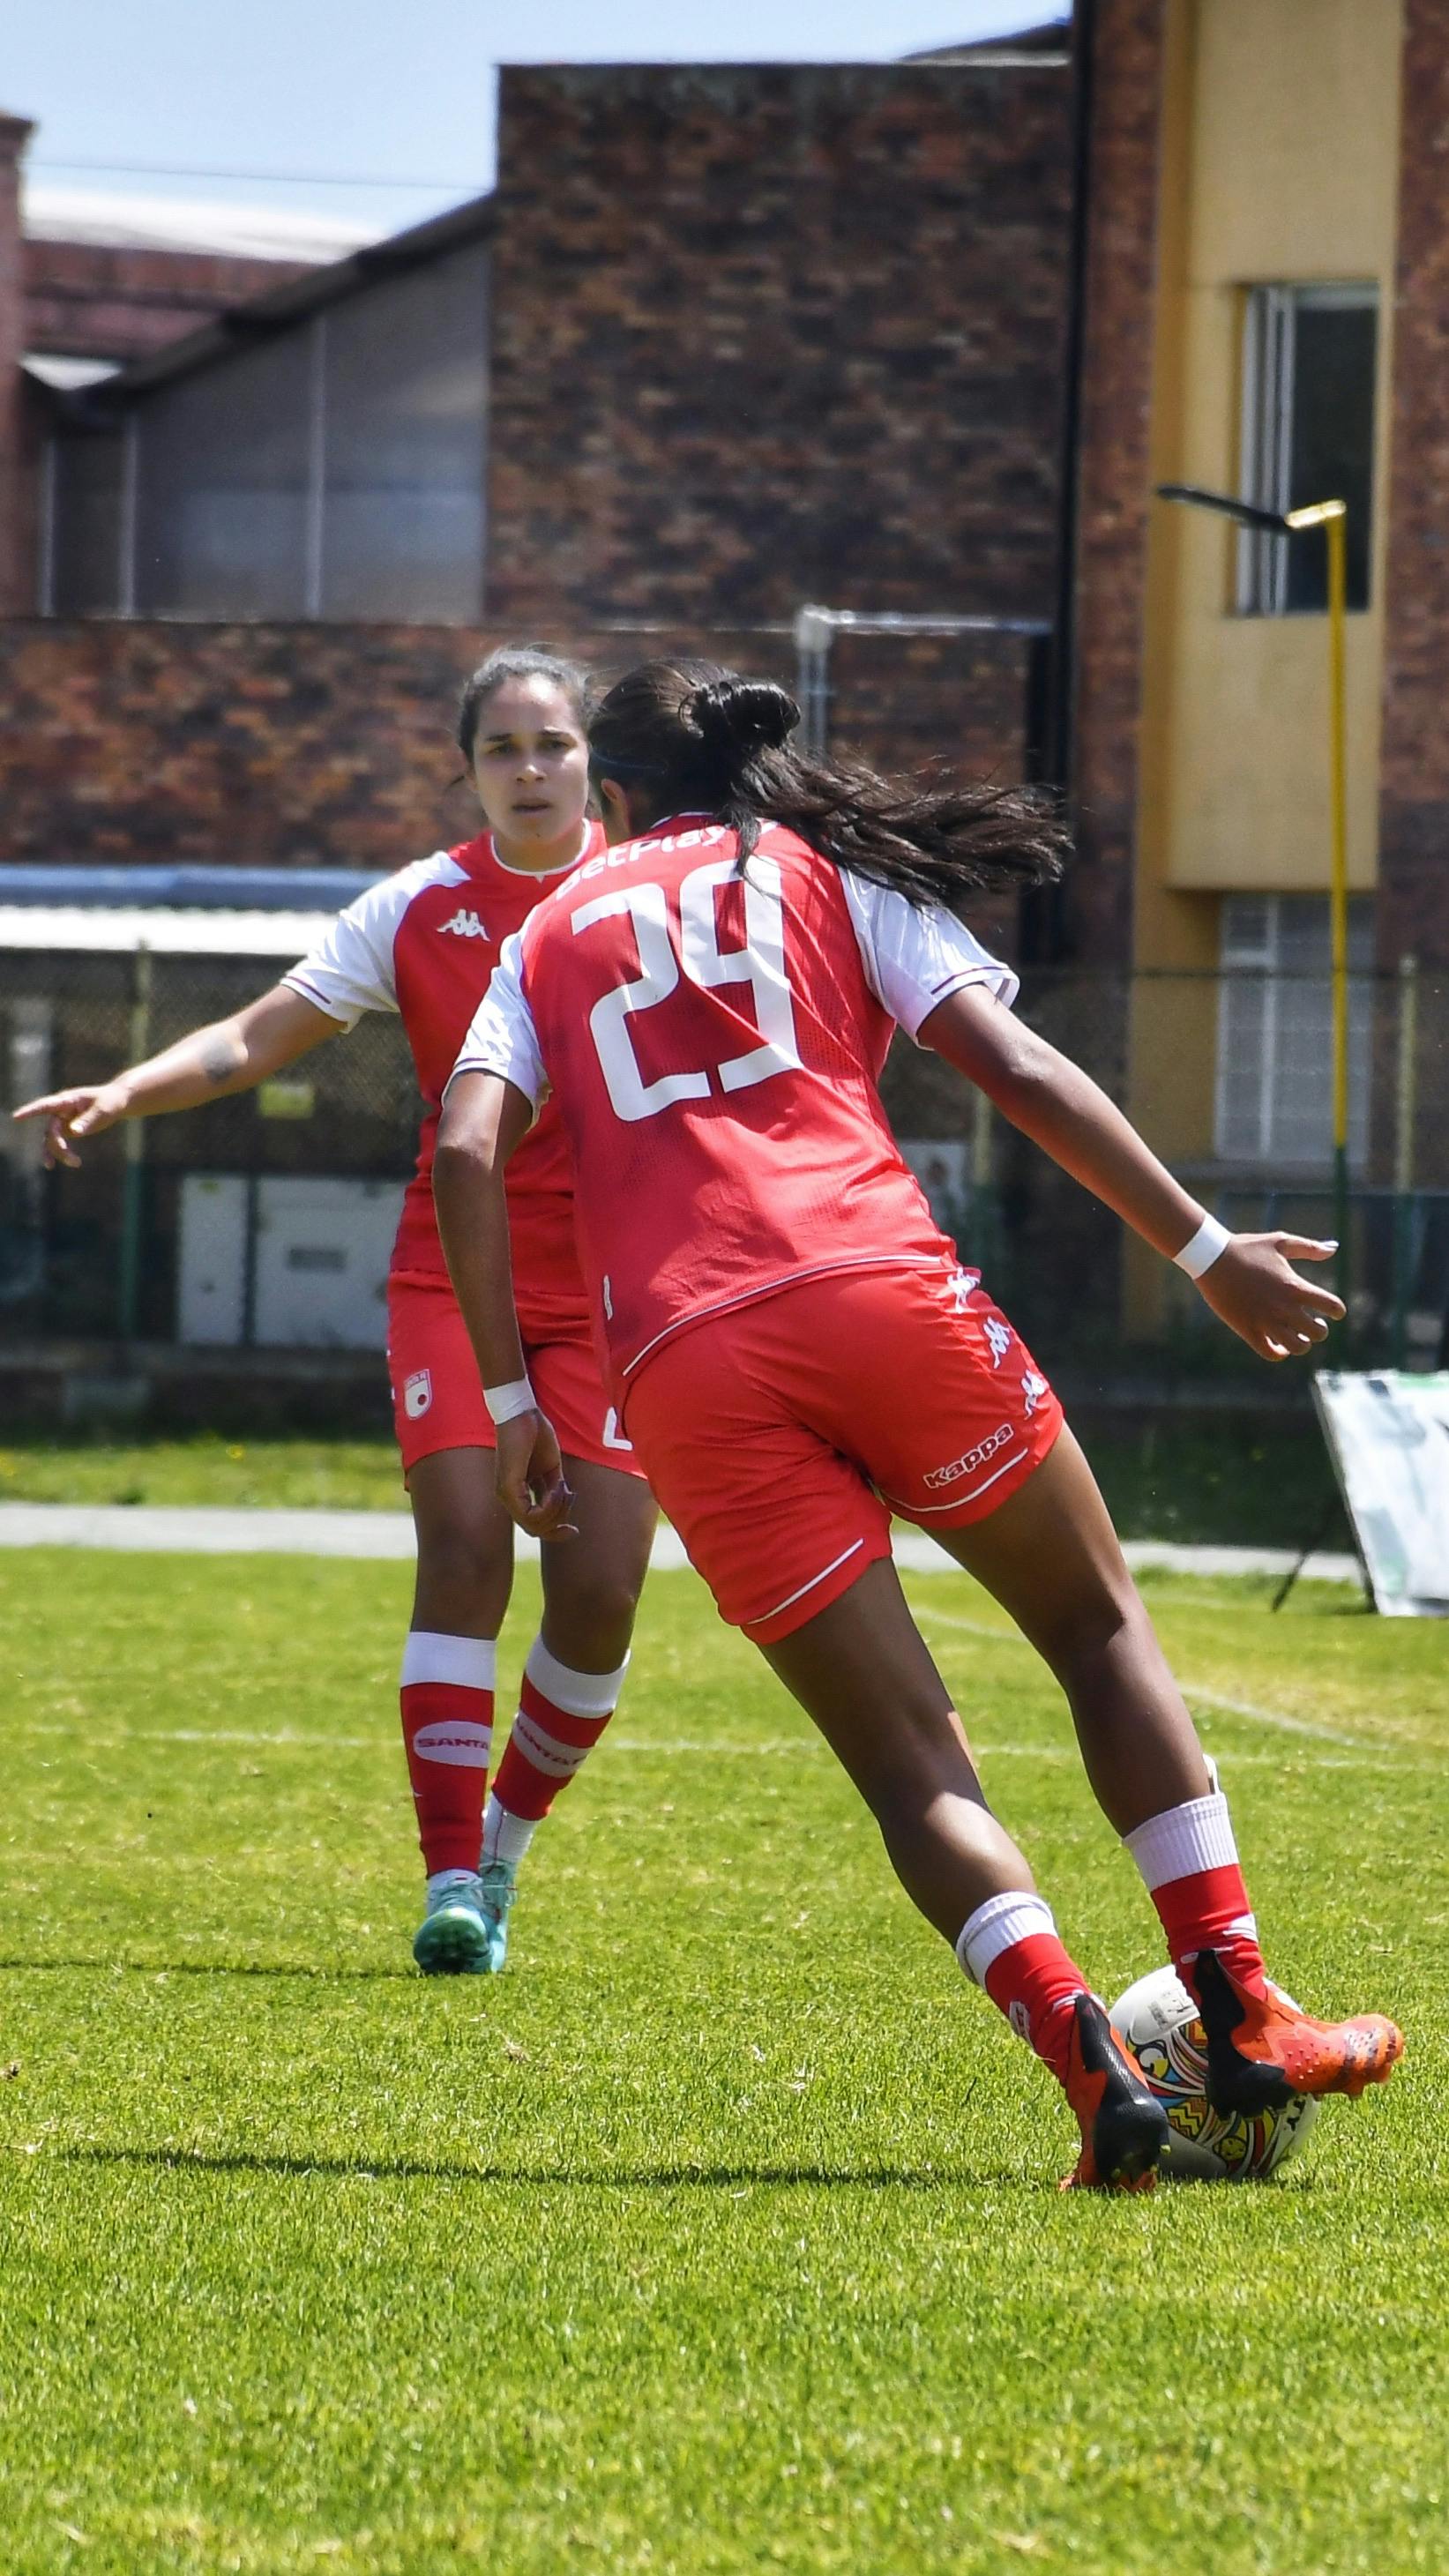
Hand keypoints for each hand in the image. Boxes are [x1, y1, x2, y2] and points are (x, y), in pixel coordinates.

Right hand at [10, 1082, 130, 1167]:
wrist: (116, 1102)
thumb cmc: (110, 1102)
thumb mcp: (103, 1110)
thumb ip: (89, 1120)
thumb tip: (74, 1132)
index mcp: (68, 1100)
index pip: (46, 1105)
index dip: (31, 1111)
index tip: (16, 1117)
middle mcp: (60, 1110)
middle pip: (51, 1130)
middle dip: (59, 1146)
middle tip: (75, 1161)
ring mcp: (61, 1120)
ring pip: (52, 1140)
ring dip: (61, 1153)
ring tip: (77, 1163)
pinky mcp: (65, 1130)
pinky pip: (55, 1143)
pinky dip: (55, 1154)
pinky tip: (50, 1166)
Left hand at [494, 1409, 577, 1538]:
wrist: (522, 1413)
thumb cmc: (534, 1434)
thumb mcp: (550, 1467)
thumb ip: (553, 1488)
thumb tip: (563, 1505)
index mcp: (517, 1494)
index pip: (534, 1525)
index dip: (555, 1532)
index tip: (575, 1530)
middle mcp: (508, 1498)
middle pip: (535, 1530)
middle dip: (559, 1526)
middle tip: (572, 1505)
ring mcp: (506, 1494)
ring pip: (533, 1525)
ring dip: (557, 1511)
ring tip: (564, 1488)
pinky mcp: (508, 1487)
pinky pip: (530, 1513)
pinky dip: (549, 1505)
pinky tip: (557, 1487)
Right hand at [1195, 1233, 1345, 1360]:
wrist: (1211, 1257)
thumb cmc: (1247, 1247)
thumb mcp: (1280, 1242)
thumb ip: (1310, 1247)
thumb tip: (1335, 1248)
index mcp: (1295, 1286)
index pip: (1331, 1306)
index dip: (1337, 1311)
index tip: (1334, 1312)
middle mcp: (1284, 1307)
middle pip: (1317, 1332)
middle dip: (1319, 1330)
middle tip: (1313, 1323)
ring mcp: (1265, 1321)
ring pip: (1297, 1347)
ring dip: (1301, 1344)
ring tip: (1297, 1336)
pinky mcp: (1247, 1330)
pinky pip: (1271, 1354)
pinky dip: (1279, 1353)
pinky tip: (1278, 1345)